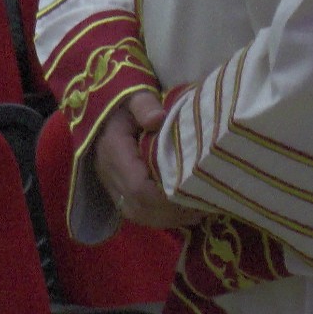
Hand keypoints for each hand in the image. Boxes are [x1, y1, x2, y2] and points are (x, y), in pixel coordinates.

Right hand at [93, 89, 198, 229]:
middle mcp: (109, 174)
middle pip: (140, 207)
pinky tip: (186, 211)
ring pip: (140, 215)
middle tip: (205, 203)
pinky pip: (140, 214)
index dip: (165, 197)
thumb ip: (144, 105)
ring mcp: (112, 186)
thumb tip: (158, 118)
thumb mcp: (134, 96)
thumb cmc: (126, 104)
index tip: (194, 191)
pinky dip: (164, 217)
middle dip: (173, 211)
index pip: (137, 188)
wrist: (108, 111)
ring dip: (170, 217)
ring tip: (200, 208)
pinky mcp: (118, 192)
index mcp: (112, 151)